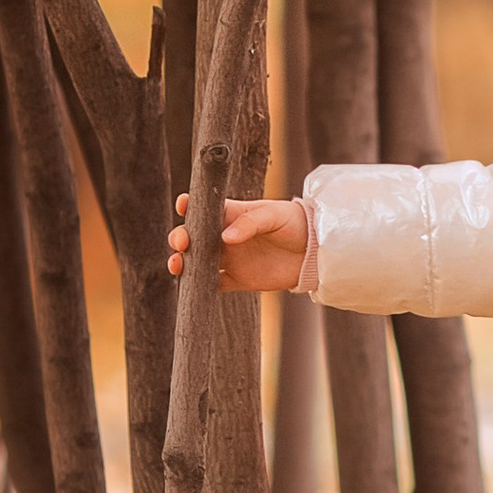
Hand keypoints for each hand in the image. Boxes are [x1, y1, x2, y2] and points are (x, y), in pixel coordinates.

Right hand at [168, 192, 309, 292]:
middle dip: (180, 237)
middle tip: (182, 242)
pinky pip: (212, 284)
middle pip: (193, 237)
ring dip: (182, 263)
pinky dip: (199, 286)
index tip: (183, 206)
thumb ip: (250, 223)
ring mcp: (229, 259)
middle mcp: (224, 236)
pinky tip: (191, 286)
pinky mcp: (237, 280)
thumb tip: (225, 238)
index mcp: (231, 214)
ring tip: (177, 265)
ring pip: (196, 262)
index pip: (203, 208)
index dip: (189, 206)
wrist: (315, 252)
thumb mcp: (274, 215)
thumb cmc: (294, 223)